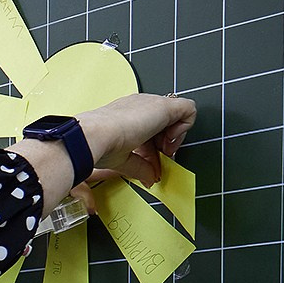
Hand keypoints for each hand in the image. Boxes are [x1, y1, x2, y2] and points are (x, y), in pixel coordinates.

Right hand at [79, 93, 196, 185]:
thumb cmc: (99, 145)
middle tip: (161, 157)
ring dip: (175, 137)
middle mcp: (139, 106)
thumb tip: (150, 179)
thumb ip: (140, 167)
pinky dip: (185, 128)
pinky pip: (189, 109)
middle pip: (165, 121)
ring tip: (165, 151)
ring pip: (177, 115)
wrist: (94, 136)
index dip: (155, 146)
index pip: (150, 128)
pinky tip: (170, 140)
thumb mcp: (123, 160)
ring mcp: (152, 103)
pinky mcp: (165, 105)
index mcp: (126, 116)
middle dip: (166, 142)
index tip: (150, 160)